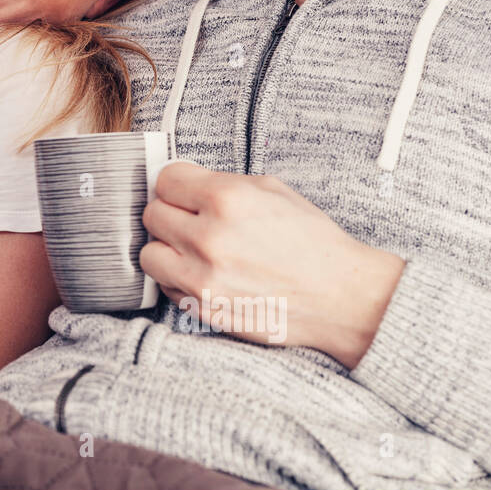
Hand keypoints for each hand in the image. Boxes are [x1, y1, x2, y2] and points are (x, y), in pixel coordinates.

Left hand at [139, 163, 405, 367]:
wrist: (341, 297)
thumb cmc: (312, 242)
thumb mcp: (273, 190)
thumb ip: (222, 183)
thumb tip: (185, 184)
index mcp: (227, 199)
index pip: (165, 180)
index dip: (176, 184)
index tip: (184, 190)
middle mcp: (209, 238)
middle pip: (153, 215)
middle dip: (171, 213)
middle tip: (191, 219)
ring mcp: (203, 278)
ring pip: (149, 254)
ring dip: (167, 248)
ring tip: (193, 249)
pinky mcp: (203, 309)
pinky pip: (166, 286)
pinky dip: (179, 278)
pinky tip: (205, 273)